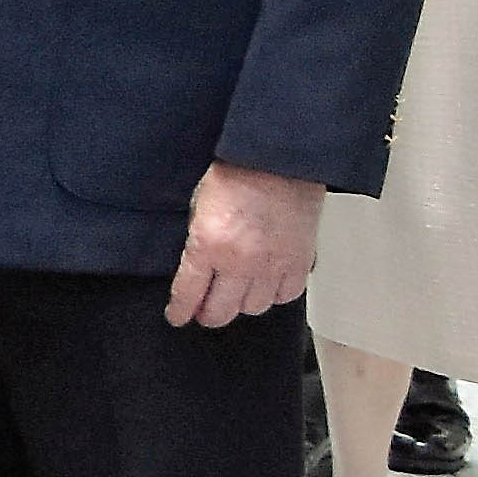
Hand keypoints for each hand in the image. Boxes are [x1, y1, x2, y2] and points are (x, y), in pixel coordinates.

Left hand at [170, 164, 326, 330]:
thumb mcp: (198, 206)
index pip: (188, 294)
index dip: (180, 311)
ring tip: (237, 295)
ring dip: (242, 304)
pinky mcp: (299, 261)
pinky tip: (267, 284)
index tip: (178, 316)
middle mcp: (240, 261)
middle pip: (221, 311)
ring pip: (254, 308)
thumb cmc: (238, 172)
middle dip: (208, 315)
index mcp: (208, 245)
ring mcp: (272, 264)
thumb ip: (198, 241)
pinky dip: (275, 294)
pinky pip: (286, 296)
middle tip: (205, 311)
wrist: (280, 160)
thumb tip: (196, 267)